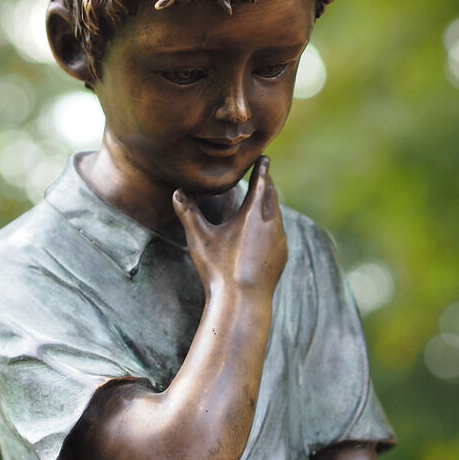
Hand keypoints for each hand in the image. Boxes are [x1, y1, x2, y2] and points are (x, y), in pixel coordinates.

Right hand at [173, 157, 287, 296]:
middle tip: (264, 174)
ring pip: (277, 215)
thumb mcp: (200, 239)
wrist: (243, 301)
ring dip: (270, 204)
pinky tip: (267, 230)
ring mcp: (279, 241)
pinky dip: (272, 225)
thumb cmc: (219, 269)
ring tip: (265, 199)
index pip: (260, 183)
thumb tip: (176, 192)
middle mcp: (271, 224)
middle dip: (267, 184)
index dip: (261, 169)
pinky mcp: (282, 256)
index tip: (265, 158)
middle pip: (272, 196)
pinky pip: (279, 233)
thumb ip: (189, 213)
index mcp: (253, 214)